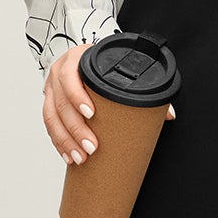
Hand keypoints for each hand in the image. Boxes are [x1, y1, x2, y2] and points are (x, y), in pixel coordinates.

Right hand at [44, 45, 174, 166]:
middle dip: (75, 129)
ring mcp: (51, 89)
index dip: (78, 96)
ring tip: (79, 158)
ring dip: (65, 140)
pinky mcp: (49, 103)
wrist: (81, 59)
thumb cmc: (101, 66)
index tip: (91, 114)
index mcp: (76, 60)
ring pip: (51, 117)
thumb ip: (141, 89)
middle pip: (61, 103)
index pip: (71, 77)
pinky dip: (58, 142)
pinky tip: (68, 156)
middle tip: (91, 147)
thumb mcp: (116, 70)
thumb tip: (168, 115)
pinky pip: (49, 126)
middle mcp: (59, 73)